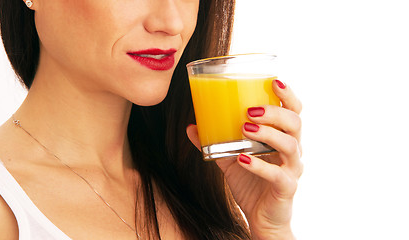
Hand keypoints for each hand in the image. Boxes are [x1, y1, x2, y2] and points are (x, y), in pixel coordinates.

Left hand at [187, 80, 302, 238]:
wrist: (261, 218)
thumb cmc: (250, 182)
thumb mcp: (229, 159)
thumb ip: (214, 143)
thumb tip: (190, 126)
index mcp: (283, 138)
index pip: (294, 111)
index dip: (288, 95)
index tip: (274, 81)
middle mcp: (293, 150)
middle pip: (295, 123)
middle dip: (275, 112)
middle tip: (250, 109)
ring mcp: (292, 169)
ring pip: (290, 145)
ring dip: (267, 134)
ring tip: (245, 128)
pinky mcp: (286, 188)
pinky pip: (277, 175)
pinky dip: (258, 165)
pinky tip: (241, 159)